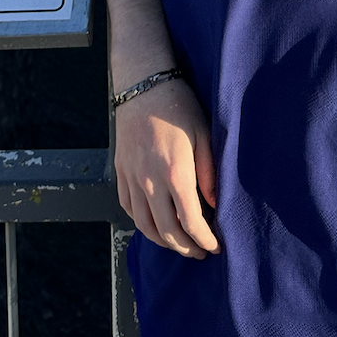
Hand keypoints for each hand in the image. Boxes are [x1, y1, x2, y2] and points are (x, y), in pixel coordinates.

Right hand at [114, 78, 219, 258]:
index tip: (216, 247)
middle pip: (167, 231)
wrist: (143, 84)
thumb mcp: (204, 133)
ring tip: (179, 243)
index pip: (191, 222)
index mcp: (176, 173)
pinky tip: (154, 223)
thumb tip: (214, 204)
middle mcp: (151, 181)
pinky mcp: (121, 171)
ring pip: (144, 225)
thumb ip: (209, 172)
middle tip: (200, 252)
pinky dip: (142, 223)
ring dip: (163, 241)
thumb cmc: (178, 106)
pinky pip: (128, 207)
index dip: (205, 240)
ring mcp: (132, 178)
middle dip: (186, 248)